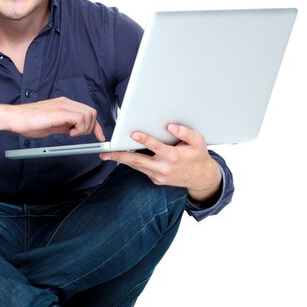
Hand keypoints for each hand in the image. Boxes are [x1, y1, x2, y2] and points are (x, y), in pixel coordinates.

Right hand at [8, 97, 104, 141]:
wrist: (14, 118)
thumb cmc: (28, 122)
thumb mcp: (51, 125)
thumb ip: (63, 126)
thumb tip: (72, 130)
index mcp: (64, 105)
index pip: (87, 112)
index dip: (96, 126)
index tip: (99, 137)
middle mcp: (65, 103)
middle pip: (92, 112)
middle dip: (90, 128)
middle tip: (77, 135)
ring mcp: (63, 105)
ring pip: (89, 114)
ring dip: (84, 128)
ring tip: (71, 134)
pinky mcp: (59, 111)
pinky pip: (80, 118)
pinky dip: (80, 128)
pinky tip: (69, 133)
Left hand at [100, 124, 221, 202]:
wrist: (200, 177)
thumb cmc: (197, 156)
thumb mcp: (198, 142)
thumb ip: (186, 133)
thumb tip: (171, 126)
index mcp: (174, 157)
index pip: (156, 147)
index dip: (145, 140)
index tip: (134, 134)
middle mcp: (164, 168)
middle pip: (139, 161)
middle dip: (121, 156)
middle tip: (106, 153)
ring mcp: (159, 176)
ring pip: (137, 166)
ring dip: (122, 160)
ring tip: (108, 155)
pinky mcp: (156, 180)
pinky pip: (142, 169)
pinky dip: (133, 162)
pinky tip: (124, 156)